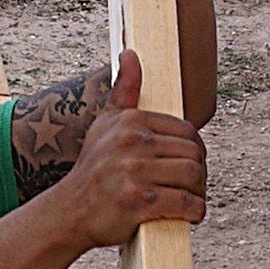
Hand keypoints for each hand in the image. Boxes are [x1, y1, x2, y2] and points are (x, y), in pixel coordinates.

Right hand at [58, 50, 205, 247]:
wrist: (70, 211)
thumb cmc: (94, 169)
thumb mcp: (105, 125)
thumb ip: (124, 91)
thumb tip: (131, 54)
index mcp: (129, 122)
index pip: (186, 131)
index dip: (195, 150)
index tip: (189, 164)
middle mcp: (131, 143)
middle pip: (193, 153)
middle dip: (199, 172)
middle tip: (194, 185)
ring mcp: (134, 173)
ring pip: (192, 176)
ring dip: (199, 192)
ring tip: (193, 199)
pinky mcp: (138, 202)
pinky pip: (184, 203)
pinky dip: (194, 211)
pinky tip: (190, 214)